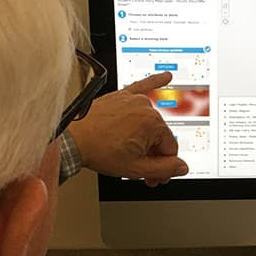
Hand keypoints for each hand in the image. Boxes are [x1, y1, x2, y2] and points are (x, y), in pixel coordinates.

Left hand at [67, 72, 187, 185]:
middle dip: (153, 155)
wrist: (73, 140)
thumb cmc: (99, 151)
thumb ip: (164, 169)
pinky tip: (166, 78)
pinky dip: (155, 82)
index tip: (154, 177)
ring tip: (130, 150)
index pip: (170, 150)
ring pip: (150, 122)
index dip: (163, 168)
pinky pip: (143, 85)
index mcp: (153, 124)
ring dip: (145, 138)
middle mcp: (146, 108)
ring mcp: (133, 99)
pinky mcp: (121, 96)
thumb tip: (182, 167)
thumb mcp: (135, 168)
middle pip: (160, 137)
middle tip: (140, 170)